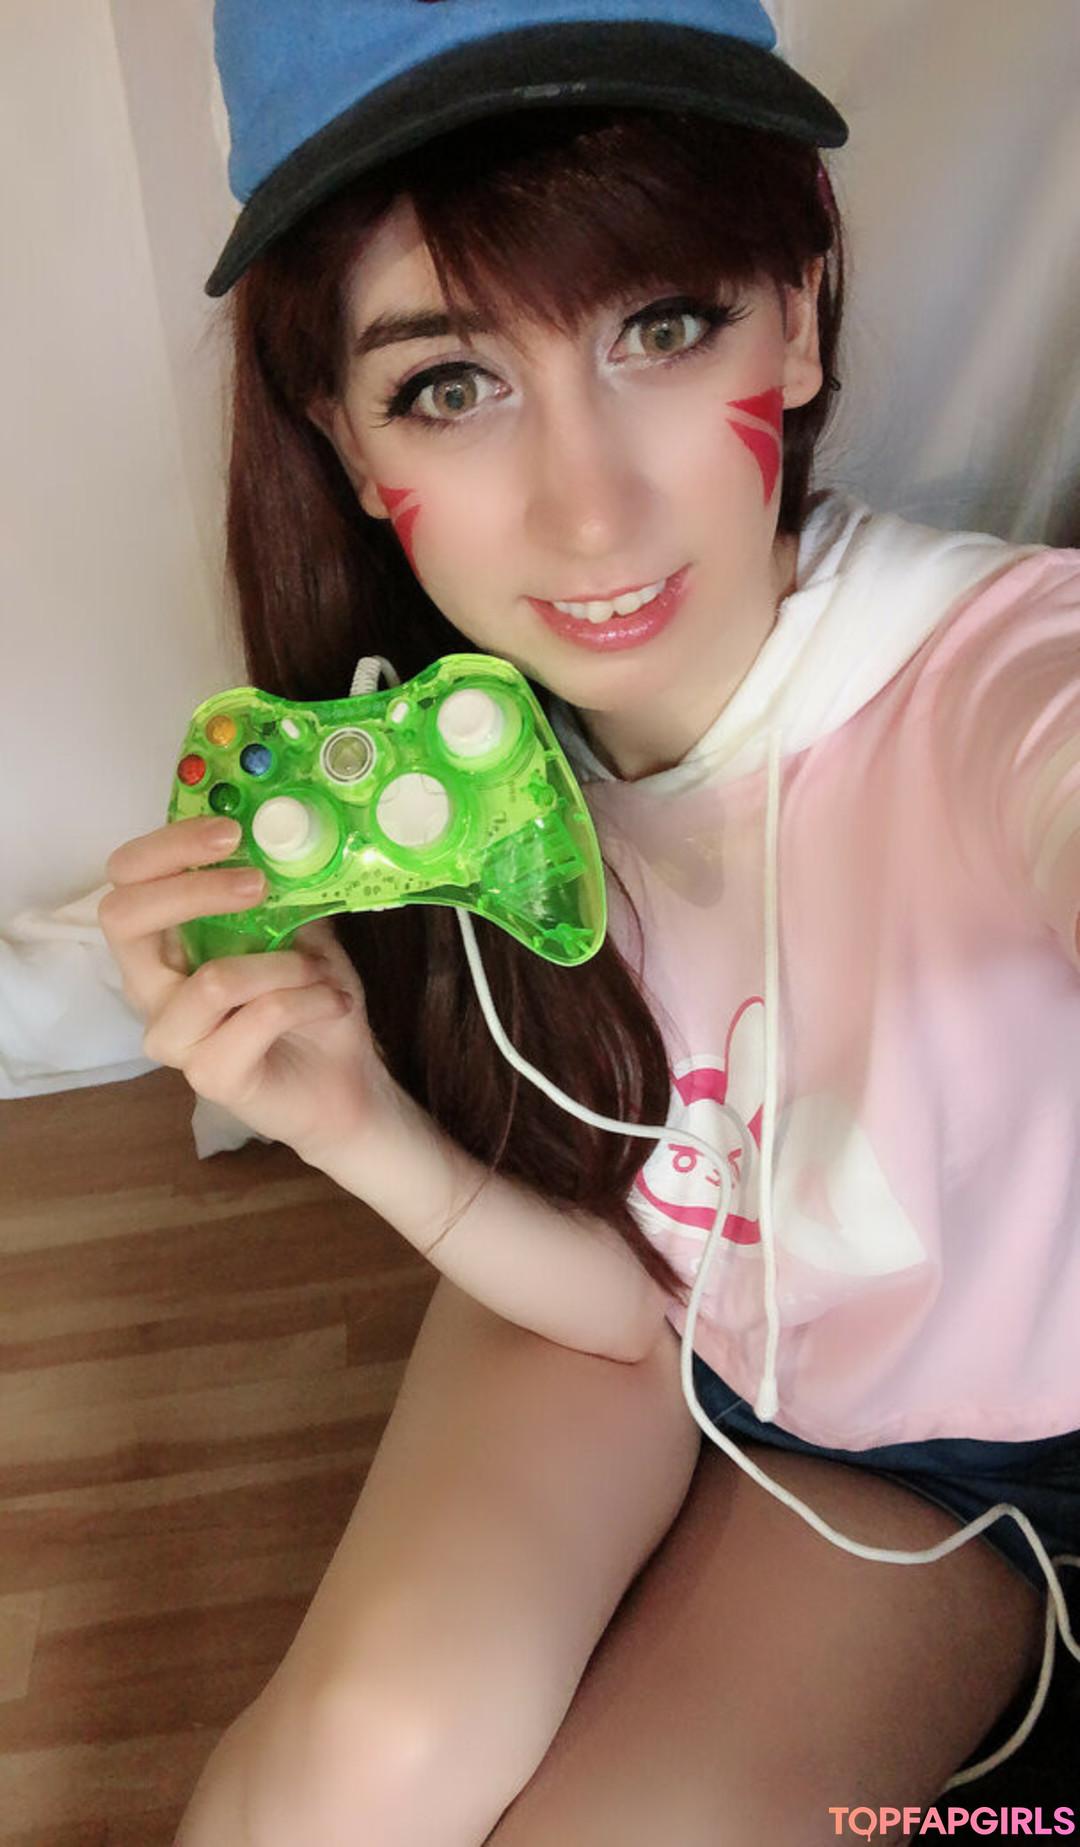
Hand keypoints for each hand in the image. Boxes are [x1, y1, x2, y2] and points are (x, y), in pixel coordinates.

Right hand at [99, 815, 398, 1163]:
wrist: (347, 1082)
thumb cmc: (312, 1001)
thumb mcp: (299, 928)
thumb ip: (279, 889)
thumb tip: (283, 833)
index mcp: (164, 945)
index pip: (124, 880)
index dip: (165, 848)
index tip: (229, 832)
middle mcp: (153, 989)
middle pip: (122, 919)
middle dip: (194, 889)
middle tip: (258, 884)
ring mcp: (176, 1038)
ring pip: (212, 980)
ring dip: (283, 966)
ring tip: (319, 974)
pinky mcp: (210, 1077)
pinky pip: (257, 1018)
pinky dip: (307, 1001)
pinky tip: (332, 1005)